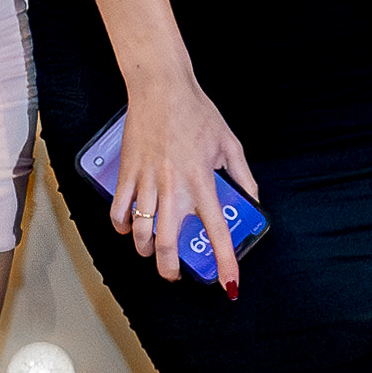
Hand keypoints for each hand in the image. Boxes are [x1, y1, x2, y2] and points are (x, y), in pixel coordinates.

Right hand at [106, 73, 260, 293]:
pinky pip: (119, 213)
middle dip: (170, 269)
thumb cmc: (197, 112)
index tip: (229, 283)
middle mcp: (173, 188)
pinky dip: (122, 227)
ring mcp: (146, 183)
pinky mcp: (127, 174)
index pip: (216, 232)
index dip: (224, 262)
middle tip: (175, 273)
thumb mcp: (230, 144)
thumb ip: (242, 176)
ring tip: (152, 250)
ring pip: (141, 234)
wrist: (161, 89)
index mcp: (202, 182)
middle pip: (166, 246)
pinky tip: (129, 228)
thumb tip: (252, 199)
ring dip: (146, 250)